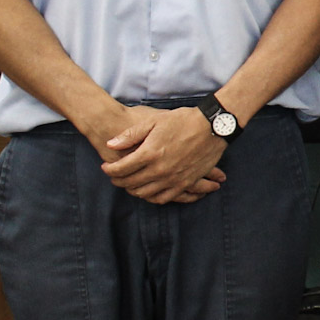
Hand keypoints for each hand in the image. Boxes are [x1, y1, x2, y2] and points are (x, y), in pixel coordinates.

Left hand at [98, 106, 227, 203]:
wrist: (213, 127)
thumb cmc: (182, 121)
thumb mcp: (153, 121)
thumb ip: (130, 135)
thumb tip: (110, 144)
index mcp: (149, 153)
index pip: (120, 169)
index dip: (109, 170)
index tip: (106, 167)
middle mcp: (160, 170)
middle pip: (130, 183)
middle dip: (118, 181)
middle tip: (115, 177)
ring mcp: (173, 179)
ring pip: (145, 194)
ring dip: (133, 191)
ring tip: (130, 184)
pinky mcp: (185, 183)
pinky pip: (165, 198)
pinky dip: (153, 197)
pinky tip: (149, 191)